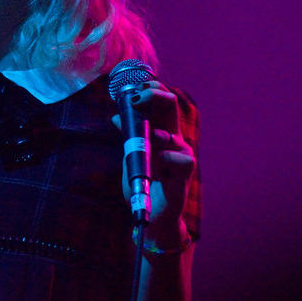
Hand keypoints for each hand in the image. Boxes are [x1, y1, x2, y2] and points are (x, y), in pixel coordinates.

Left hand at [112, 80, 195, 244]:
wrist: (149, 213)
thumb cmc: (143, 182)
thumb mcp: (131, 156)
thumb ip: (128, 137)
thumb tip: (116, 115)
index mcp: (160, 131)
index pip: (161, 101)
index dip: (151, 89)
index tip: (135, 87)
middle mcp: (173, 138)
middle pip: (171, 105)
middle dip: (155, 94)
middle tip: (138, 96)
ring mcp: (181, 154)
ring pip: (173, 132)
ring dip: (155, 134)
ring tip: (145, 140)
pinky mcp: (185, 172)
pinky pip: (180, 158)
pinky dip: (166, 157)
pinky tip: (158, 164)